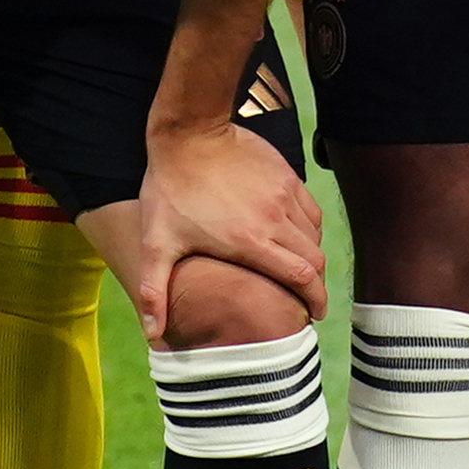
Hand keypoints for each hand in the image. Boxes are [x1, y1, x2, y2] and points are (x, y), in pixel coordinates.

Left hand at [114, 123, 328, 343]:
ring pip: (315, 235)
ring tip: (298, 268)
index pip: (301, 277)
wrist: (189, 133)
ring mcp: (284, 196)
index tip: (314, 314)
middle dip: (315, 285)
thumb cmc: (170, 190)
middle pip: (314, 260)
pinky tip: (294, 234)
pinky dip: (309, 228)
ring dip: (311, 256)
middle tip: (307, 298)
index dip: (314, 299)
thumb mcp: (156, 244)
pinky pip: (311, 210)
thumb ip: (154, 291)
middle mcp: (275, 220)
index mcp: (250, 242)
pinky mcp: (287, 177)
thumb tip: (152, 335)